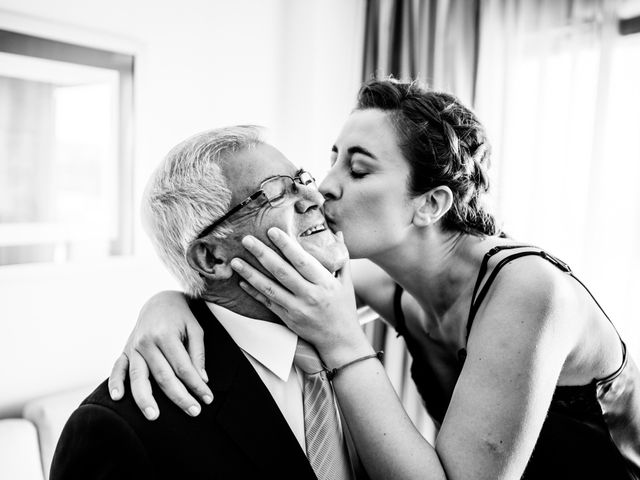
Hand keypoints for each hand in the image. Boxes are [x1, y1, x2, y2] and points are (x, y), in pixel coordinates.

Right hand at [107, 291, 212, 419]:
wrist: (159, 301)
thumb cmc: (180, 317)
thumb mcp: (195, 329)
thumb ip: (197, 354)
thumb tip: (201, 379)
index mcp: (166, 335)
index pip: (183, 367)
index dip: (196, 385)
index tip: (207, 398)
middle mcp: (147, 342)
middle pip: (163, 376)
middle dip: (179, 396)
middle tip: (193, 412)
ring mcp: (133, 347)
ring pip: (138, 377)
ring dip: (145, 399)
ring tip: (153, 416)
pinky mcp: (125, 351)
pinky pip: (117, 368)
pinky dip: (115, 383)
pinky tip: (118, 398)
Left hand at [231, 228, 373, 366]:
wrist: (340, 340)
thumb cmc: (343, 308)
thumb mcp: (346, 282)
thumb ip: (341, 257)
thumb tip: (337, 233)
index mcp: (324, 282)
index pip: (302, 261)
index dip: (286, 245)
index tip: (272, 231)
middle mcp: (309, 295)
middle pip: (281, 272)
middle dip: (262, 254)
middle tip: (246, 240)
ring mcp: (297, 308)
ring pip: (270, 288)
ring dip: (251, 274)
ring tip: (236, 262)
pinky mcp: (288, 319)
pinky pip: (267, 303)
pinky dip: (254, 292)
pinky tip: (242, 282)